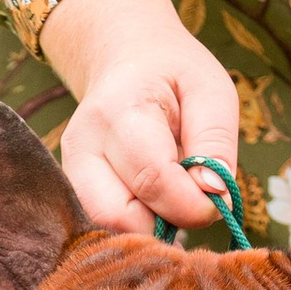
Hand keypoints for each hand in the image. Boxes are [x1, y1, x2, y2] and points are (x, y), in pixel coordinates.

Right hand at [42, 0, 238, 235]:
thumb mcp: (212, 91)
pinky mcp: (72, 188)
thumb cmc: (174, 75)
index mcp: (120, 111)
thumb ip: (215, 143)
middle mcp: (83, 144)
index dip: (192, 204)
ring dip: (148, 230)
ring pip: (105, 228)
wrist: (126, 59)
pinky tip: (154, 206)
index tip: (219, 200)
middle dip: (166, 225)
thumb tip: (213, 196)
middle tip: (194, 203)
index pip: (152, 178)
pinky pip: (102, 226)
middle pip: (119, 216)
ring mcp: (71, 169)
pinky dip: (134, 228)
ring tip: (173, 201)